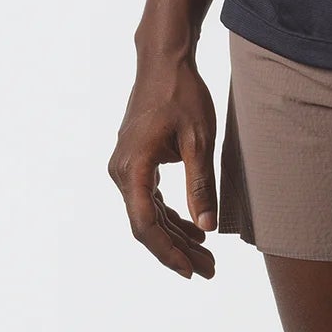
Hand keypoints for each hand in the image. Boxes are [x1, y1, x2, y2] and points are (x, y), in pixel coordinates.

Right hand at [108, 54, 219, 277]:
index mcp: (133, 168)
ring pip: (148, 213)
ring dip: (175, 234)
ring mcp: (126, 167)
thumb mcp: (198, 139)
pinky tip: (193, 227)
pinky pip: (149, 198)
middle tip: (208, 269)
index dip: (167, 252)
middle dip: (177, 249)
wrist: (164, 61)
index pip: (145, 224)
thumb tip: (207, 227)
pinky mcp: (135, 162)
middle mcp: (122, 172)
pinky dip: (170, 214)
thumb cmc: (182, 94)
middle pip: (146, 224)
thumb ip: (201, 185)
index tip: (191, 270)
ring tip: (205, 254)